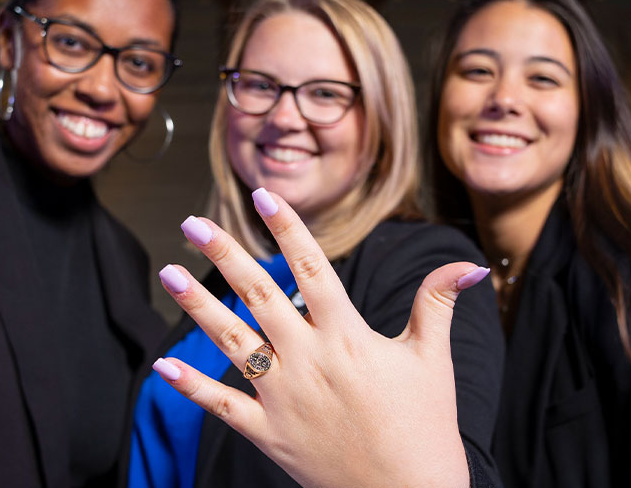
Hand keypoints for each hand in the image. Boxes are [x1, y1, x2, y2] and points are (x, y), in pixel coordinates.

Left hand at [152, 188, 490, 487]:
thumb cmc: (426, 427)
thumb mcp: (433, 359)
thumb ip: (438, 303)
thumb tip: (468, 264)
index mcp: (348, 337)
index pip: (311, 268)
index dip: (286, 229)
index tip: (262, 196)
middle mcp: (310, 360)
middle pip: (258, 295)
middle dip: (223, 254)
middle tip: (193, 223)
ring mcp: (284, 397)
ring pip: (231, 340)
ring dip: (196, 305)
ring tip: (168, 273)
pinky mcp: (269, 433)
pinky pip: (222, 405)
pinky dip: (191, 386)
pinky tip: (163, 366)